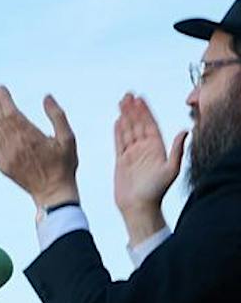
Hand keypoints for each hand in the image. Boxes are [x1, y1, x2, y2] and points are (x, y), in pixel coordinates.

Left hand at [0, 86, 79, 209]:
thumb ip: (57, 116)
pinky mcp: (2, 165)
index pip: (11, 113)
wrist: (52, 192)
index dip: (4, 99)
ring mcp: (6, 156)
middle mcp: (14, 146)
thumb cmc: (64, 164)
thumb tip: (46, 97)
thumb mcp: (68, 138)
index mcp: (30, 137)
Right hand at [112, 91, 184, 235]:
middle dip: (133, 109)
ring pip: (128, 131)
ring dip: (125, 116)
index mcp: (156, 148)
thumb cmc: (156, 191)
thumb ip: (177, 150)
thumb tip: (185, 131)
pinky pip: (119, 143)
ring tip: (121, 102)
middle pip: (138, 124)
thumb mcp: (171, 170)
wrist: (139, 207)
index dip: (145, 111)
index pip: (150, 124)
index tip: (140, 98)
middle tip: (128, 95)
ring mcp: (132, 154)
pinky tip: (117, 121)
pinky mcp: (121, 161)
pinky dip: (118, 131)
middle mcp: (145, 148)